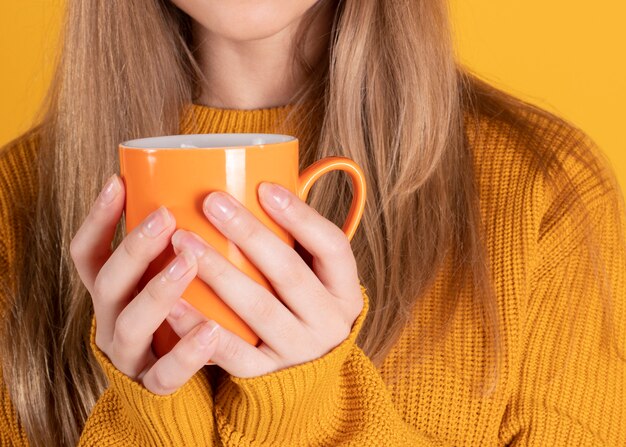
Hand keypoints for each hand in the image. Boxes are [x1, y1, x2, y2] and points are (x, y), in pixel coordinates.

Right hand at [70, 174, 218, 394]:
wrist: (182, 382)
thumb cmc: (182, 313)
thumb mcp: (170, 278)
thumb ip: (179, 246)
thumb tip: (213, 192)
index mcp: (112, 293)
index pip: (88, 253)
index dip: (97, 218)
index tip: (117, 181)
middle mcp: (112, 321)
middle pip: (107, 284)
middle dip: (133, 249)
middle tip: (165, 217)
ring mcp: (130, 355)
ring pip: (130, 326)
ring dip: (157, 291)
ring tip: (188, 262)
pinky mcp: (154, 386)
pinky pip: (165, 375)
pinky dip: (187, 352)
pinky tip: (211, 330)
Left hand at [166, 181, 363, 377]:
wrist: (309, 369)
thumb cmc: (303, 303)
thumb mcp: (317, 275)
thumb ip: (298, 240)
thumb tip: (260, 178)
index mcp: (345, 290)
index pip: (332, 246)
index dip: (301, 216)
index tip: (264, 187)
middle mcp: (329, 322)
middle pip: (290, 273)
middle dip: (249, 235)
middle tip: (211, 202)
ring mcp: (299, 351)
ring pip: (259, 310)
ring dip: (219, 273)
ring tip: (183, 241)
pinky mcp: (267, 375)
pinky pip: (233, 354)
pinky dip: (201, 329)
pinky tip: (173, 304)